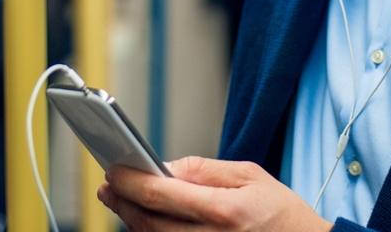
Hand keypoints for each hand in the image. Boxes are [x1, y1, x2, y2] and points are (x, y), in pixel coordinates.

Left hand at [98, 156, 333, 231]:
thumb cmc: (280, 211)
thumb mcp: (248, 175)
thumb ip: (203, 169)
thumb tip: (166, 167)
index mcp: (224, 211)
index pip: (161, 196)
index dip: (130, 182)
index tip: (114, 169)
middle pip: (148, 223)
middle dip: (123, 201)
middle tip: (110, 184)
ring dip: (132, 219)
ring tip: (121, 199)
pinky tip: (145, 219)